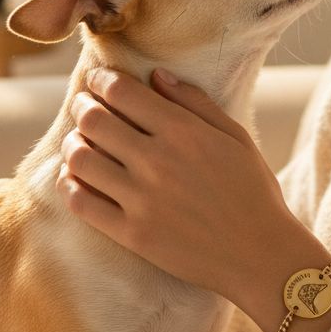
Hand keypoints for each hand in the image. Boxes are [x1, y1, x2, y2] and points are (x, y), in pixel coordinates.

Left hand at [59, 68, 329, 317]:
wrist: (261, 256)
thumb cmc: (253, 191)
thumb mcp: (235, 135)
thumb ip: (194, 102)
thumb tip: (156, 75)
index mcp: (183, 132)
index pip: (122, 93)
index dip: (102, 80)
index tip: (99, 80)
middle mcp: (157, 162)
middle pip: (94, 121)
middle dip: (82, 106)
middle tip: (83, 105)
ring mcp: (142, 200)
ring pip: (81, 159)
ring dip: (73, 144)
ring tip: (78, 141)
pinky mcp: (132, 235)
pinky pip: (82, 204)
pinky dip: (69, 185)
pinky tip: (74, 178)